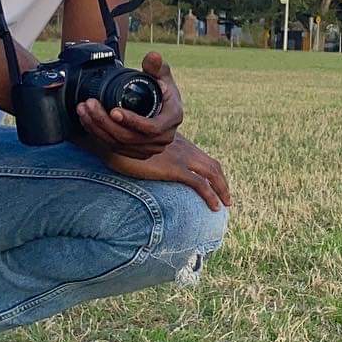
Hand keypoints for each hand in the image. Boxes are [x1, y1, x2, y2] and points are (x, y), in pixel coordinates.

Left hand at [77, 51, 182, 158]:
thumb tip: (153, 57)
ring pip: (119, 145)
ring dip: (97, 128)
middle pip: (130, 138)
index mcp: (172, 119)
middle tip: (90, 105)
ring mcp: (149, 148)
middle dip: (106, 122)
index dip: (132, 122)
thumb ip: (157, 66)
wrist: (161, 107)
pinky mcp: (136, 153)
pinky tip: (87, 121)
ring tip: (83, 110)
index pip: (152, 128)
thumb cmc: (162, 89)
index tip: (114, 110)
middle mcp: (163, 138)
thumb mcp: (162, 75)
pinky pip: (114, 147)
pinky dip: (98, 134)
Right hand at [99, 133, 230, 212]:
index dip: (211, 170)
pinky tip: (215, 207)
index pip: (201, 157)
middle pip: (212, 165)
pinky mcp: (173, 168)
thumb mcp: (139, 148)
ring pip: (211, 173)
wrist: (114, 134)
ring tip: (226, 204)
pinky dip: (211, 195)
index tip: (215, 182)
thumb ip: (147, 154)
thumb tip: (145, 164)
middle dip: (222, 181)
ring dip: (222, 189)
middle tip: (227, 197)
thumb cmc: (121, 140)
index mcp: (177, 143)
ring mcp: (180, 157)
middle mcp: (183, 148)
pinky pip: (199, 184)